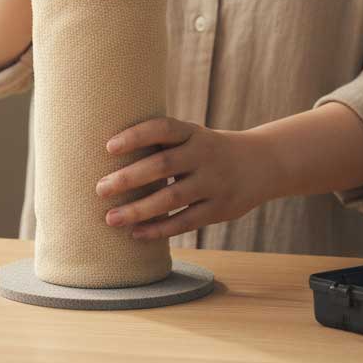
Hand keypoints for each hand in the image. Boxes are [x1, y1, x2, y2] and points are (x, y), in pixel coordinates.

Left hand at [95, 117, 270, 240]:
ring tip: (111, 218)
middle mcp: (204, 155)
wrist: (262, 163)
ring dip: (138, 210)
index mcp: (193, 132)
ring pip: (172, 198)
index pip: (163, 128)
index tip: (109, 147)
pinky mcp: (219, 209)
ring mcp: (214, 183)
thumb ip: (163, 143)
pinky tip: (136, 234)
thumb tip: (112, 155)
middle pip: (163, 164)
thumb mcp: (194, 136)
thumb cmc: (210, 150)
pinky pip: (185, 222)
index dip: (136, 136)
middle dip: (129, 178)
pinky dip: (159, 229)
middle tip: (100, 189)